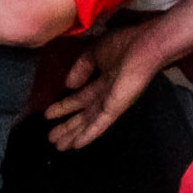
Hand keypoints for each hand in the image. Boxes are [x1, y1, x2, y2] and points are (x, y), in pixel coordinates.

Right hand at [43, 22, 164, 150]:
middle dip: (67, 127)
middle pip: (82, 116)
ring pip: (88, 123)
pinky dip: (88, 134)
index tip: (48, 115)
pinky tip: (77, 144)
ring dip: (73, 135)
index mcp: (102, 82)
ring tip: (59, 146)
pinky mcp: (115, 108)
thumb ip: (80, 68)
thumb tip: (68, 85)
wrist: (144, 46)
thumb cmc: (123, 45)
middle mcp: (105, 96)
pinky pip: (99, 124)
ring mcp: (111, 104)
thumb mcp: (94, 52)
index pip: (79, 99)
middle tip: (51, 139)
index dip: (63, 108)